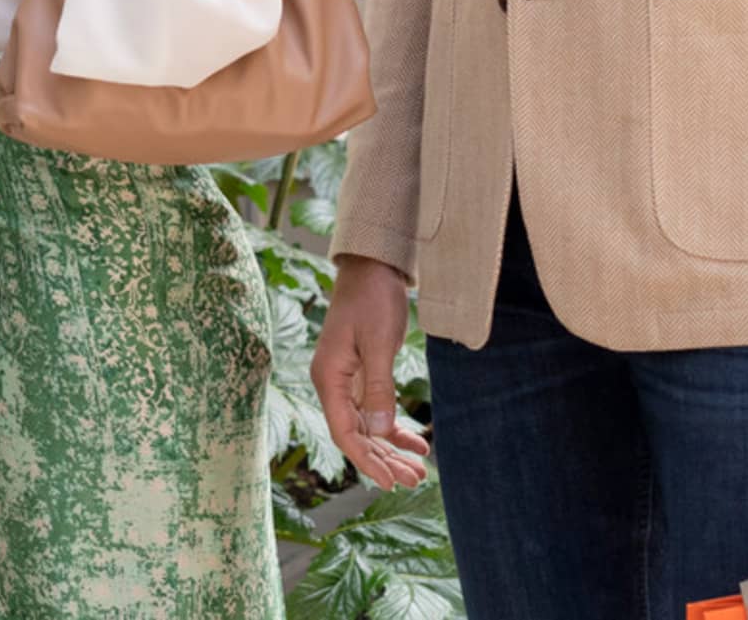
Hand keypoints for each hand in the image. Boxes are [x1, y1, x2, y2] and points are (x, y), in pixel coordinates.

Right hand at [312, 257, 430, 491]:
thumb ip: (379, 388)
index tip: (390, 482)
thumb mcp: (379, 342)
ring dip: (391, 448)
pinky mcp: (362, 373)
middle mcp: (333, 383)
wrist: (373, 266)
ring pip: (368, 426)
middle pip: (357, 435)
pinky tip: (418, 442)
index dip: (367, 461)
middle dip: (384, 460)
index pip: (345, 432)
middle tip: (414, 480)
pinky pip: (376, 410)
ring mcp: (347, 379)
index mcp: (329, 377)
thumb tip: (381, 433)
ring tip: (418, 470)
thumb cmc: (372, 298)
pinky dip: (395, 428)